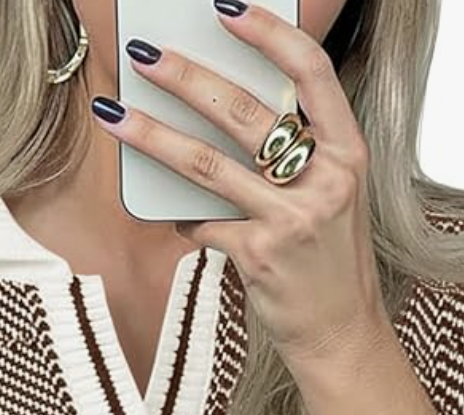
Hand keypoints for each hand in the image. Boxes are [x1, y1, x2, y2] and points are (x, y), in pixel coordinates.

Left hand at [96, 2, 395, 376]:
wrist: (340, 333)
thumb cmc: (327, 261)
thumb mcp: (331, 197)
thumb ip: (295, 156)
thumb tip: (222, 115)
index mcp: (348, 153)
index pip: (312, 72)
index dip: (269, 34)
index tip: (226, 10)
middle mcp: (325, 180)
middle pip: (246, 112)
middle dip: (186, 77)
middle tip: (144, 55)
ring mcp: (292, 219)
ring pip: (208, 164)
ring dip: (153, 135)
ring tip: (115, 114)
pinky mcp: (260, 257)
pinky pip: (203, 223)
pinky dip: (181, 216)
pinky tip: (170, 212)